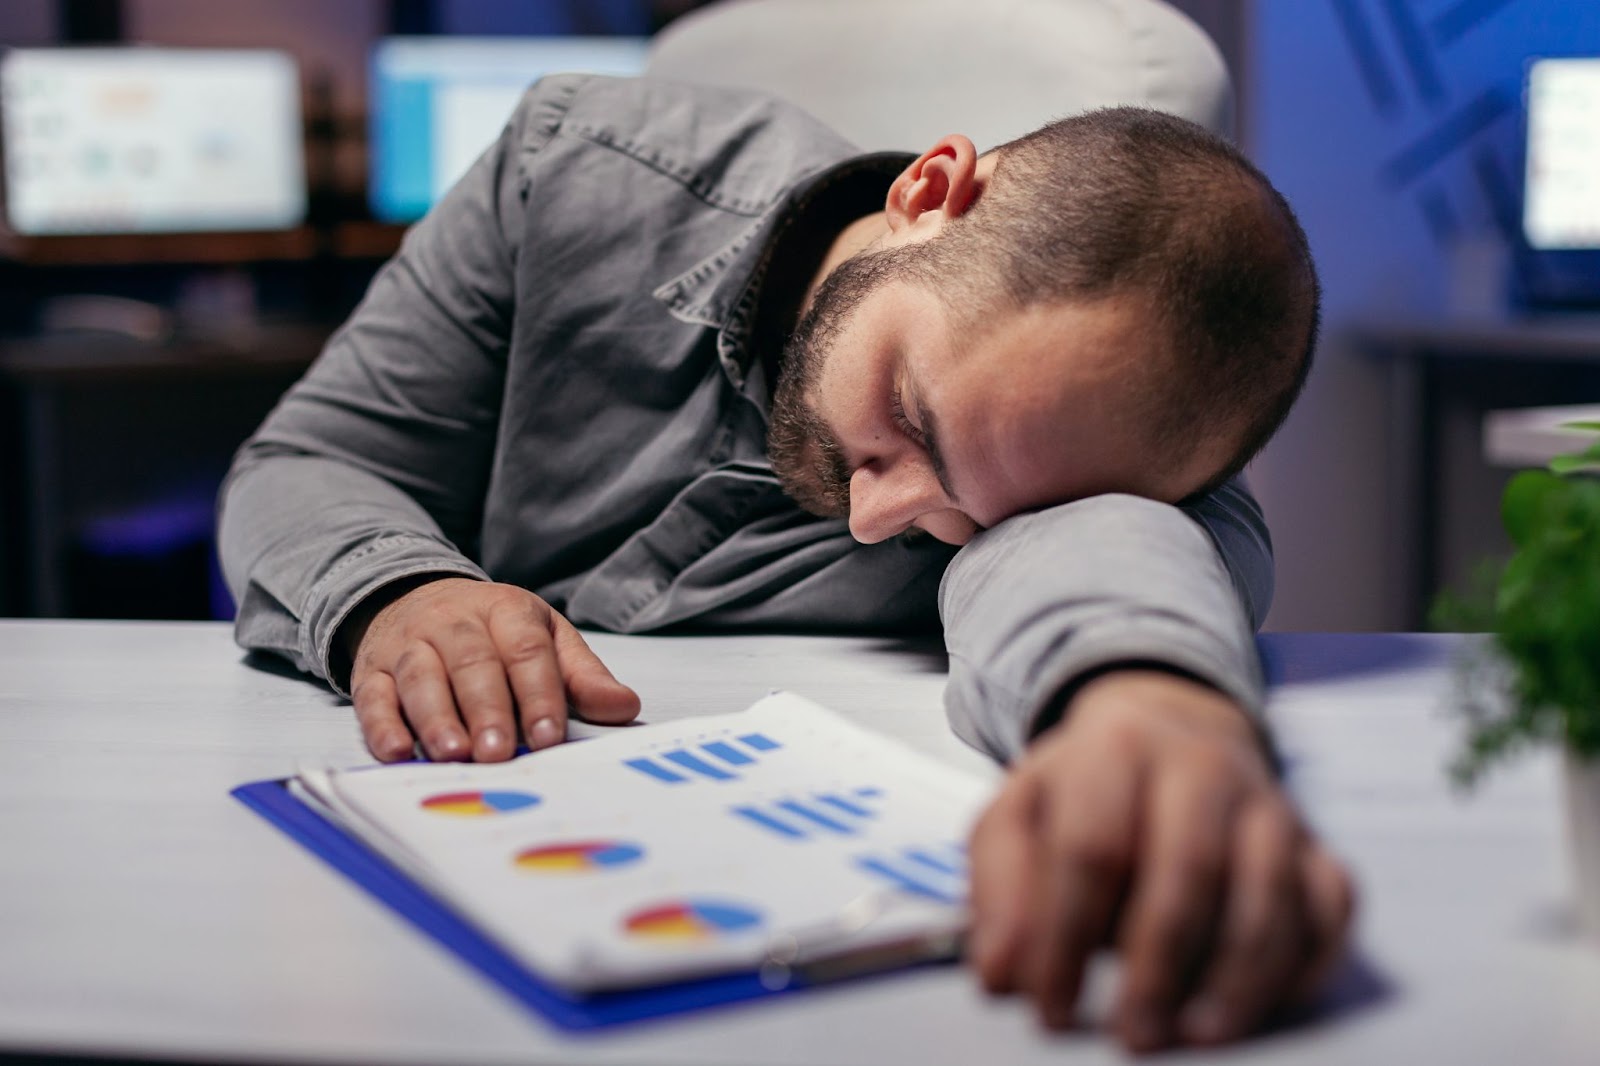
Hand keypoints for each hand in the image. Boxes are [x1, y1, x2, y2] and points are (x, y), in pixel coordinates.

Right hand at [345, 578, 640, 762]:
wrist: (414, 597)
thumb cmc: (493, 631)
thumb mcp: (545, 638)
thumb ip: (582, 676)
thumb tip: (624, 708)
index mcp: (506, 610)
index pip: (525, 649)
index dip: (538, 693)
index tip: (548, 735)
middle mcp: (454, 622)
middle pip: (472, 663)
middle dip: (487, 709)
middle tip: (499, 752)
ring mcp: (409, 645)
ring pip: (420, 677)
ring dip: (436, 717)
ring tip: (454, 754)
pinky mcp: (370, 670)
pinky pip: (372, 696)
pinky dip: (381, 725)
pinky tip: (395, 751)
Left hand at [966, 670, 1353, 1052]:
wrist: (1166, 733)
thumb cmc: (1084, 793)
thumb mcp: (1019, 815)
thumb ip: (1000, 887)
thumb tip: (1001, 973)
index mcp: (1115, 747)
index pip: (1092, 848)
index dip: (1067, 936)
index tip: (1051, 1007)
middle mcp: (1203, 765)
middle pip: (1189, 868)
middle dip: (1159, 964)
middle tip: (1134, 1036)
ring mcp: (1269, 804)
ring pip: (1270, 893)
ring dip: (1237, 977)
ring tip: (1197, 1036)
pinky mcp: (1314, 845)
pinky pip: (1331, 907)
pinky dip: (1306, 962)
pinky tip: (1265, 1007)